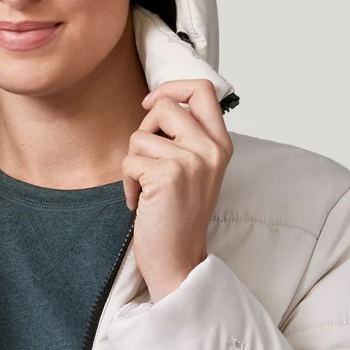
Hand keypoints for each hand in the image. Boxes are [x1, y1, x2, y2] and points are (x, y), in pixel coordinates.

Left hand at [122, 79, 232, 300]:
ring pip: (140, 136)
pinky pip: (129, 161)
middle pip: (165, 105)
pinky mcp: (167, 175)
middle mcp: (211, 149)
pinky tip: (142, 202)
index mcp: (220, 144)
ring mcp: (191, 161)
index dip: (172, 88)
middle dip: (144, 129)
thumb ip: (186, 137)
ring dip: (134, 164)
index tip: (152, 103)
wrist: (179, 261)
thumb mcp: (195, 171)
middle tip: (147, 160)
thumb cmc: (180, 218)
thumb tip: (157, 104)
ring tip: (148, 189)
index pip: (202, 89)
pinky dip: (128, 183)